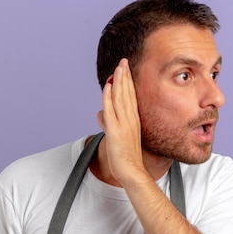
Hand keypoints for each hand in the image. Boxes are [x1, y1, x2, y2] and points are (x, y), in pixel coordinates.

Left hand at [97, 58, 145, 184]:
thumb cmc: (125, 157)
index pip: (131, 97)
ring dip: (119, 82)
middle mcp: (130, 120)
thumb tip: (99, 114)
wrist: (132, 172)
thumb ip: (108, 123)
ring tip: (118, 68)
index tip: (125, 69)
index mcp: (133, 121)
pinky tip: (108, 87)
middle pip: (127, 94)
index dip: (128, 82)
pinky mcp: (115, 132)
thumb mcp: (116, 137)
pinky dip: (109, 98)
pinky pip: (111, 111)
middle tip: (123, 61)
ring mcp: (124, 125)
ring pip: (120, 99)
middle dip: (125, 77)